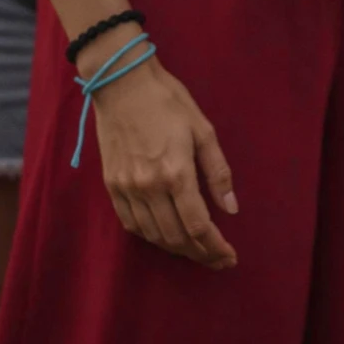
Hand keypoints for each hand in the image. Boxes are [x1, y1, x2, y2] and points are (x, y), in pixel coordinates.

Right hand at [86, 47, 237, 269]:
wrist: (122, 84)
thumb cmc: (168, 101)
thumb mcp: (203, 129)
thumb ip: (218, 171)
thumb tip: (231, 208)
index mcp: (176, 172)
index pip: (198, 225)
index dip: (215, 247)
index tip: (229, 257)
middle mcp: (149, 187)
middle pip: (176, 237)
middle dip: (200, 253)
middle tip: (217, 259)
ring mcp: (127, 188)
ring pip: (153, 235)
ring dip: (176, 248)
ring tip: (196, 251)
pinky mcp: (111, 186)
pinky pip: (131, 224)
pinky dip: (150, 236)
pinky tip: (164, 236)